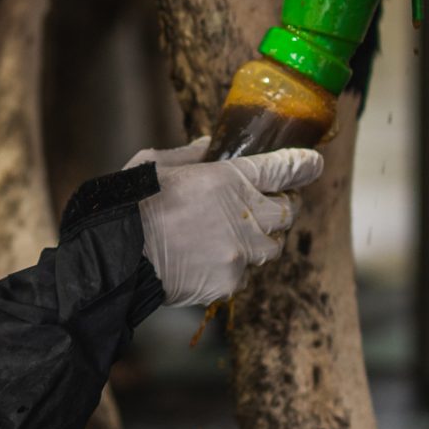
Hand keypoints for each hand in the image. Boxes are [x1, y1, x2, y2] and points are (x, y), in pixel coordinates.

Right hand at [131, 138, 323, 306]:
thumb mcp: (158, 163)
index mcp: (230, 178)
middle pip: (288, 211)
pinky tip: (208, 261)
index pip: (285, 168)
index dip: (304, 165)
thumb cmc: (131, 204)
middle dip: (283, 206)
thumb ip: (192, 154)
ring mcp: (241, 252)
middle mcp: (245, 215)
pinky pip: (245, 274)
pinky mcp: (230, 281)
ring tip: (234, 237)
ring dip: (261, 239)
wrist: (115, 256)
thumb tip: (209, 147)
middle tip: (267, 204)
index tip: (312, 163)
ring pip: (272, 247)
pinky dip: (234, 268)